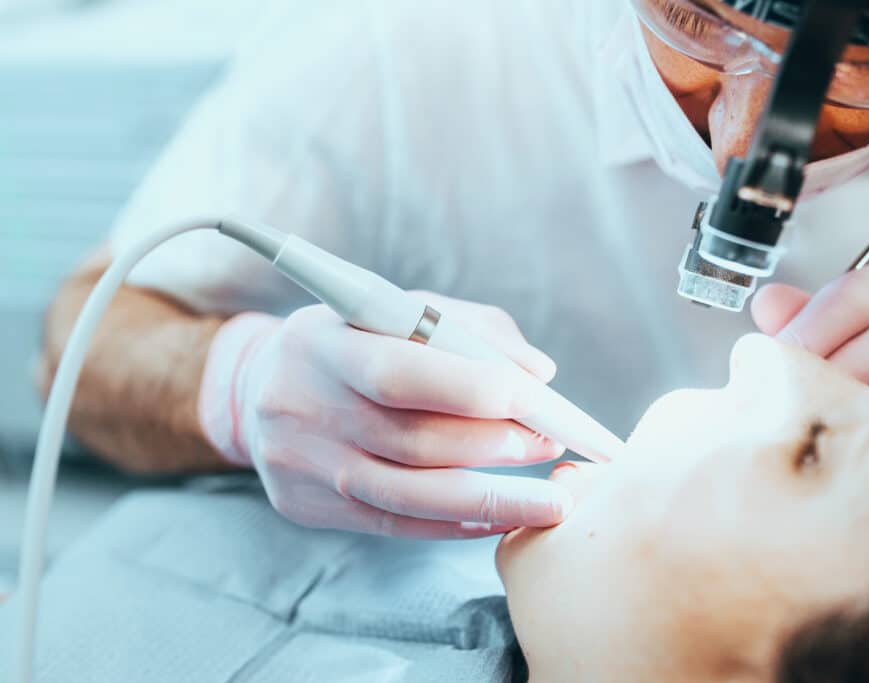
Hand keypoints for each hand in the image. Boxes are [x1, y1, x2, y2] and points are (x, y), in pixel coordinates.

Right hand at [198, 291, 570, 537]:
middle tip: (551, 443)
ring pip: (408, 496)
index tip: (538, 399)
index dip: (474, 390)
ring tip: (548, 499)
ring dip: (491, 500)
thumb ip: (469, 330)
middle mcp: (303, 406)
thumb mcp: (396, 310)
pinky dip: (456, 524)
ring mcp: (301, 465)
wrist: (256, 388)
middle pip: (411, 441)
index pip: (401, 373)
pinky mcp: (307, 507)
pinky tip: (500, 518)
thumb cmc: (350, 340)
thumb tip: (539, 371)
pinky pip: (395, 524)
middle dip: (495, 446)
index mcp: (322, 343)